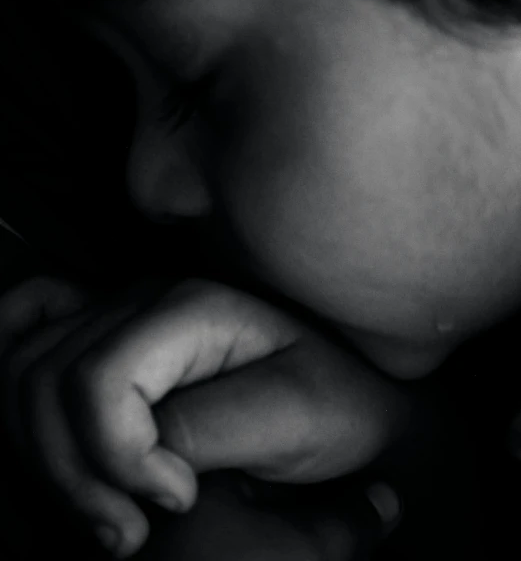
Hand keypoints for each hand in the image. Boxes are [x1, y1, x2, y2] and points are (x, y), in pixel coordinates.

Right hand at [1, 278, 407, 557]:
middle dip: (70, 470)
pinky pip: (27, 342)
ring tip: (106, 509)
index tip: (175, 497)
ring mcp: (119, 316)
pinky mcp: (110, 341)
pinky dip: (20, 396)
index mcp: (191, 309)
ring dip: (42, 454)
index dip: (116, 454)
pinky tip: (52, 438)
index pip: (97, 378)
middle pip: (42, 379)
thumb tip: (135, 453)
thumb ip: (205, 429)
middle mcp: (142, 300)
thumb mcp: (293, 418)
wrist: (352, 391)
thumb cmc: (337, 401)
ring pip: (22, 374)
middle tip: (127, 527)